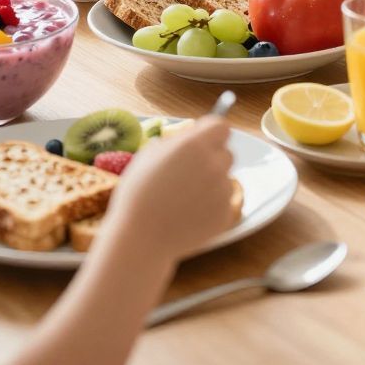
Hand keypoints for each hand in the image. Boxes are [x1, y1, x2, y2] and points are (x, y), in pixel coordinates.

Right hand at [108, 117, 233, 259]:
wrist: (141, 238)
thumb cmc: (138, 195)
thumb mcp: (147, 155)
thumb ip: (174, 142)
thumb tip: (188, 137)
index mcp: (195, 145)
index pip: (222, 126)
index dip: (211, 132)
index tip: (203, 139)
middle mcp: (214, 165)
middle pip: (226, 153)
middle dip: (212, 159)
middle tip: (190, 173)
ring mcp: (223, 191)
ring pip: (225, 179)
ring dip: (212, 183)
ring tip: (184, 198)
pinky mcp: (226, 214)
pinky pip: (224, 202)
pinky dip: (212, 206)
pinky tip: (189, 213)